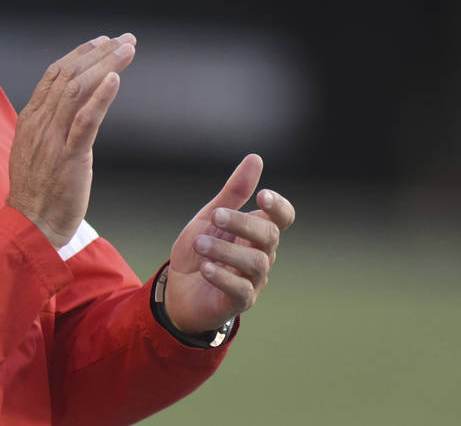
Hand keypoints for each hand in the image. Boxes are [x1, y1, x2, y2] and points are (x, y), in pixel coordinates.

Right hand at [8, 34, 136, 247]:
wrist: (30, 225)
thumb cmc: (36, 191)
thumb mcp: (35, 149)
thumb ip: (48, 126)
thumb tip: (67, 109)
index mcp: (32, 118)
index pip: (54, 74)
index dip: (79, 54)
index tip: (101, 41)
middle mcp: (40, 122)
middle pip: (69, 74)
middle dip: (99, 53)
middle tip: (124, 39)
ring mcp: (53, 139)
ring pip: (78, 90)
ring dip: (106, 65)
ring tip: (128, 50)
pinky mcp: (69, 157)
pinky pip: (84, 121)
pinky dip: (100, 97)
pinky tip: (114, 80)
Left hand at [164, 154, 295, 333]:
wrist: (177, 288)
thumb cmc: (200, 249)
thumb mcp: (210, 216)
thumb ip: (234, 192)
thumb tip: (256, 158)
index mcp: (256, 231)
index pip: (283, 217)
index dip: (279, 207)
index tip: (261, 195)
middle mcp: (261, 254)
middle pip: (269, 236)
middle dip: (242, 223)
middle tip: (214, 216)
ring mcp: (254, 280)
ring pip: (256, 263)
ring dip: (225, 250)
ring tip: (199, 244)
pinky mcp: (240, 302)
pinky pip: (242, 290)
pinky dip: (223, 277)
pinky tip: (205, 268)